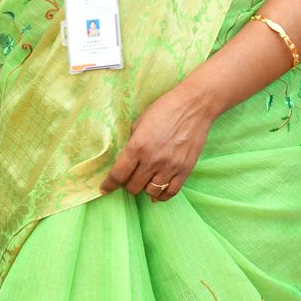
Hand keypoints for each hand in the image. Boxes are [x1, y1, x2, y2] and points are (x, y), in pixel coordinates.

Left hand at [101, 86, 214, 202]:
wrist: (194, 105)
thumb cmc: (165, 108)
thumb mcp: (140, 121)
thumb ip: (132, 142)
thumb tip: (127, 159)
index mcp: (138, 146)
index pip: (118, 175)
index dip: (109, 185)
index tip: (105, 189)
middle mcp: (152, 160)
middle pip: (133, 187)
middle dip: (128, 184)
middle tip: (131, 177)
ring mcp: (170, 167)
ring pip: (151, 192)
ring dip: (145, 188)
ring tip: (146, 180)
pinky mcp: (185, 170)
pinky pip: (170, 192)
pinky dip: (162, 195)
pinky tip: (158, 191)